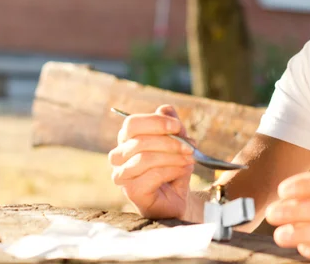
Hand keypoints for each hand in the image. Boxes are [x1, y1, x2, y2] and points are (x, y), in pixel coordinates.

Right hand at [108, 105, 195, 219]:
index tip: (177, 126)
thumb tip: (165, 109)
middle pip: (140, 140)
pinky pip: (152, 175)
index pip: (132, 123)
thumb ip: (171, 125)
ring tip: (190, 159)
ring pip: (146, 158)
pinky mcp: (131, 192)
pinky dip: (173, 170)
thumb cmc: (173, 168)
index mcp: (126, 140)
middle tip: (191, 147)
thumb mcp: (176, 142)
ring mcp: (121, 175)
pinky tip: (183, 171)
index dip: (156, 122)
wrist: (176, 198)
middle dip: (170, 142)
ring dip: (173, 157)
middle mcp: (118, 157)